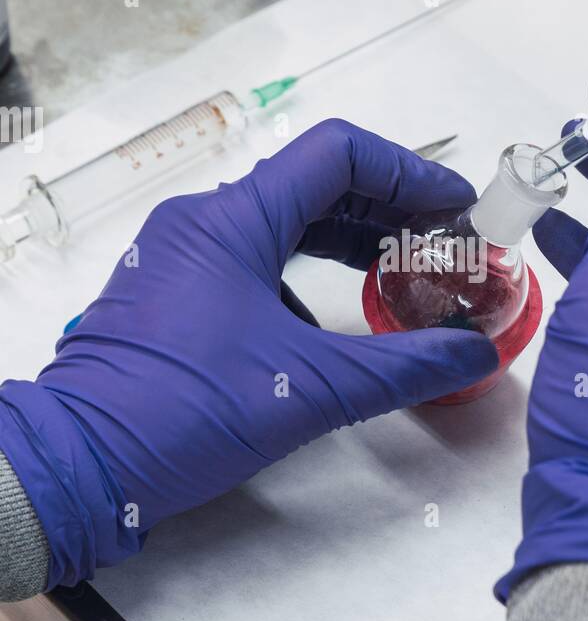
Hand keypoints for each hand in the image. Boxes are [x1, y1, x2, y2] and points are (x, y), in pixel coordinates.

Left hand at [0, 121, 496, 585]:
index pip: (338, 155)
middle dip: (386, 209)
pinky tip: (331, 320)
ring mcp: (180, 253)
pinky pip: (249, 256)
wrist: (79, 465)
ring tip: (399, 271)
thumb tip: (474, 354)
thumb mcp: (311, 389)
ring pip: (280, 220)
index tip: (455, 206)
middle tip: (441, 241)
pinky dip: (301, 271)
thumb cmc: (183, 414)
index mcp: (233, 220)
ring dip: (345, 239)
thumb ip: (404, 366)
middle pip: (312, 184)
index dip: (409, 172)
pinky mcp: (170, 289)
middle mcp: (202, 220)